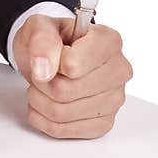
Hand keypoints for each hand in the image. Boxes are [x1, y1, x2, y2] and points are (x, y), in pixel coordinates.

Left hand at [13, 15, 131, 138]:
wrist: (49, 56)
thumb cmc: (49, 41)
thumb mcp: (38, 27)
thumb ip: (41, 41)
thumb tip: (44, 70)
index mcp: (108, 42)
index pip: (73, 65)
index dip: (50, 62)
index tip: (49, 56)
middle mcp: (118, 71)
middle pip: (64, 91)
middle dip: (40, 82)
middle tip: (42, 71)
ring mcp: (114, 99)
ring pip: (61, 113)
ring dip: (38, 100)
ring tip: (43, 85)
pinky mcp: (103, 122)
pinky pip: (62, 130)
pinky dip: (42, 118)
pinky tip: (45, 102)